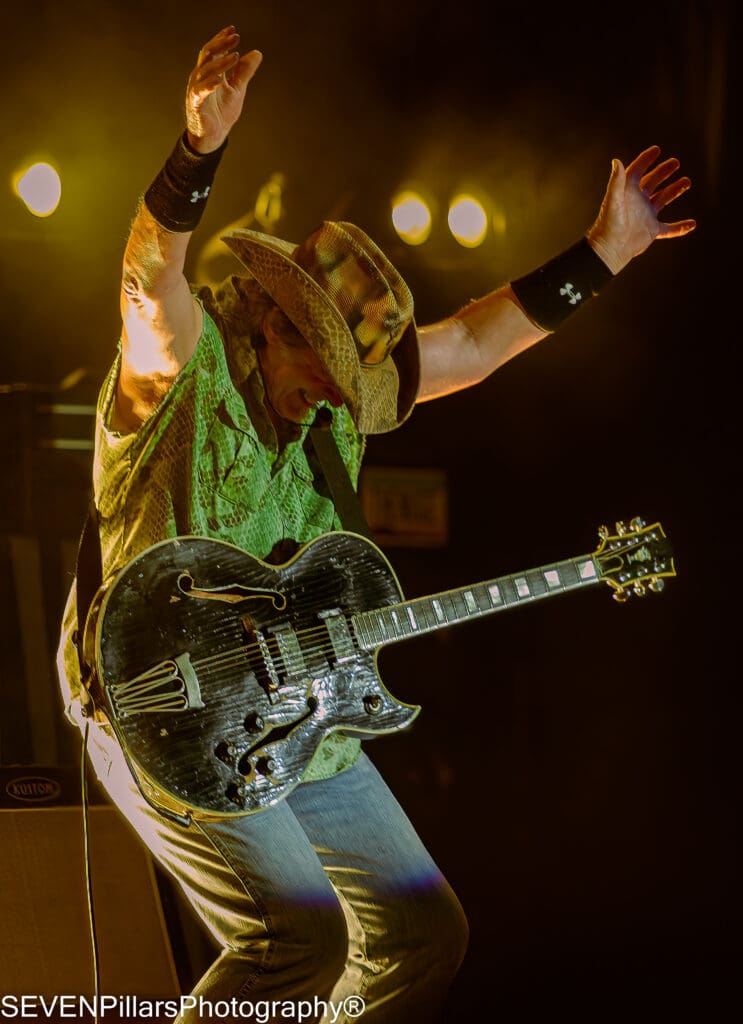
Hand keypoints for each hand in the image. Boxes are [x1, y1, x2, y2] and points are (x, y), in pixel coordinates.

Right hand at [185, 26, 262, 152]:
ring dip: (220, 63)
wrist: (213, 137)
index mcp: (210, 73)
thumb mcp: (237, 89)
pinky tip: (219, 80)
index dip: (222, 39)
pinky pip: (200, 92)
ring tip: (234, 56)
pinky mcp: (196, 105)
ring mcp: (197, 91)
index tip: (234, 31)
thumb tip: (257, 53)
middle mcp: (200, 78)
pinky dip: (209, 85)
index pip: (214, 51)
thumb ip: (244, 72)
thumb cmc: (221, 112)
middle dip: (221, 44)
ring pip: (205, 71)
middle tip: (236, 37)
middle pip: (207, 55)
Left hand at [587, 146, 695, 273]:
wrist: (610, 249)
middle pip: (653, 182)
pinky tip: (692, 224)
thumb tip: (617, 161)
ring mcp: (645, 216)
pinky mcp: (652, 231)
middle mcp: (637, 202)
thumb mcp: (613, 200)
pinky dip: (680, 227)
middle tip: (675, 163)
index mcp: (627, 192)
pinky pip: (669, 229)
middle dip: (664, 172)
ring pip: (663, 199)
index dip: (646, 160)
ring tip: (687, 182)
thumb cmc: (608, 225)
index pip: (637, 171)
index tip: (657, 150)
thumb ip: (616, 181)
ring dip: (675, 190)